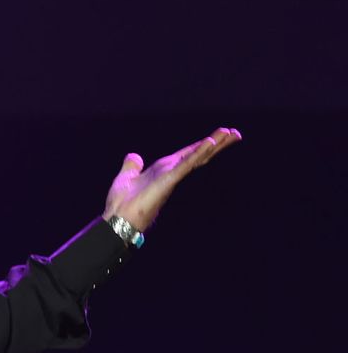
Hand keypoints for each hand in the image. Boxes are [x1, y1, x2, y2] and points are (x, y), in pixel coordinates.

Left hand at [103, 127, 241, 232]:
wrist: (117, 218)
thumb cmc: (121, 203)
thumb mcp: (126, 177)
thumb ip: (132, 166)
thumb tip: (134, 156)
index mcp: (163, 170)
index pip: (187, 154)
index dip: (202, 145)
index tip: (219, 135)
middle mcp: (171, 172)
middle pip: (198, 155)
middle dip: (216, 144)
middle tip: (235, 134)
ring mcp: (171, 176)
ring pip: (196, 157)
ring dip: (212, 145)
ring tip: (230, 134)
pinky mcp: (168, 181)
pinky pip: (185, 165)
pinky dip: (197, 153)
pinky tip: (210, 143)